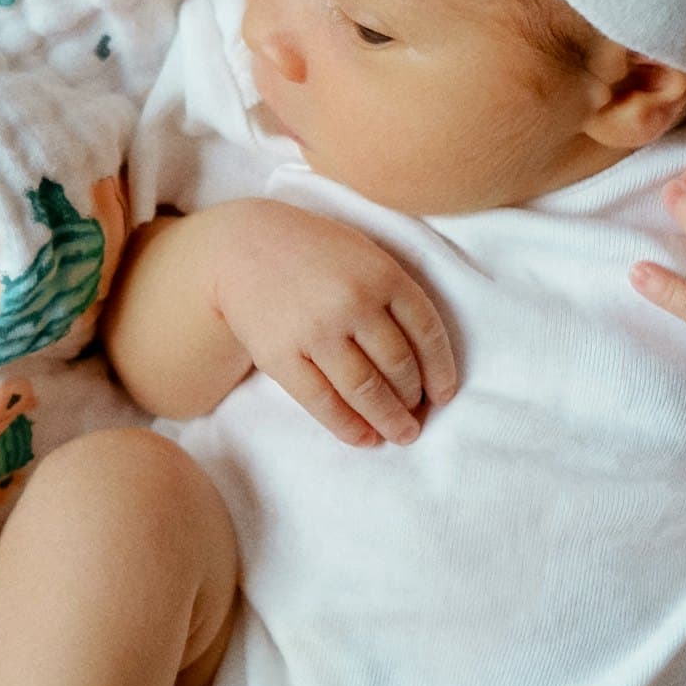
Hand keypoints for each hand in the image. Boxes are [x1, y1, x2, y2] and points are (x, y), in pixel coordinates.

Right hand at [207, 198, 457, 446]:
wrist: (241, 247)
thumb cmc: (313, 252)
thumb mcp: (363, 254)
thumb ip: (394, 295)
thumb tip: (423, 362)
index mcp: (383, 274)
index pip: (427, 333)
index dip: (440, 371)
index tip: (444, 395)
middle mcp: (353, 302)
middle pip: (399, 366)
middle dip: (413, 400)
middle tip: (417, 418)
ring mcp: (316, 331)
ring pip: (366, 390)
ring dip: (389, 420)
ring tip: (401, 434)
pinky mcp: (281, 356)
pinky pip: (323, 402)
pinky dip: (349, 427)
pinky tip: (365, 438)